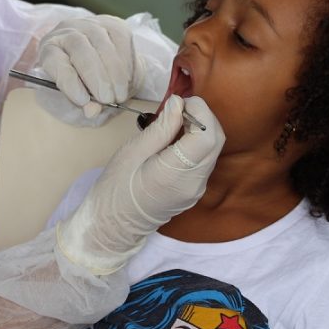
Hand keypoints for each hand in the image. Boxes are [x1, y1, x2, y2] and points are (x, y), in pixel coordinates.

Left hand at [38, 15, 144, 117]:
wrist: (103, 61)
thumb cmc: (83, 80)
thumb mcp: (78, 94)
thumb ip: (84, 102)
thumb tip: (92, 111)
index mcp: (50, 49)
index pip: (54, 60)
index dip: (67, 80)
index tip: (83, 101)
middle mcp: (67, 31)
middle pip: (79, 48)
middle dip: (95, 76)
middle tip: (106, 99)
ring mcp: (91, 24)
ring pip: (101, 43)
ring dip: (114, 72)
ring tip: (119, 94)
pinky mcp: (113, 23)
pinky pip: (120, 39)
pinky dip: (125, 62)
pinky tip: (127, 79)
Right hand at [56, 95, 223, 274]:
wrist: (113, 225)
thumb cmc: (115, 187)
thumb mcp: (132, 152)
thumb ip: (160, 128)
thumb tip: (178, 104)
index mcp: (174, 173)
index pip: (206, 136)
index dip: (200, 112)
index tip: (180, 102)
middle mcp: (194, 183)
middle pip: (216, 141)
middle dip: (203, 117)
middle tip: (178, 108)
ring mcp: (197, 189)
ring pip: (213, 149)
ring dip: (200, 129)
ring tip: (174, 122)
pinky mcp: (195, 191)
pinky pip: (205, 160)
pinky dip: (196, 143)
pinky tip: (176, 139)